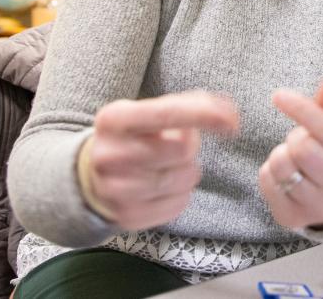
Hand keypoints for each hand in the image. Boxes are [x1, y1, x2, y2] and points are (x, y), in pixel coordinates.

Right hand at [82, 91, 238, 229]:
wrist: (90, 177)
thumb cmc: (132, 137)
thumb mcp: (148, 112)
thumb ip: (189, 104)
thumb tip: (229, 114)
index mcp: (113, 119)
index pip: (167, 113)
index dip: (205, 115)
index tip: (232, 121)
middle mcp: (109, 154)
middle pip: (182, 149)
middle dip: (190, 146)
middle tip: (175, 145)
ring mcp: (115, 190)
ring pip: (184, 178)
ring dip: (187, 170)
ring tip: (167, 165)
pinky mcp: (127, 217)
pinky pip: (180, 203)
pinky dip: (181, 193)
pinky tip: (163, 186)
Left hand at [259, 78, 322, 229]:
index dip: (299, 107)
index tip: (279, 95)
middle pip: (302, 148)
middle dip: (295, 137)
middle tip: (301, 141)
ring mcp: (321, 209)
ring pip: (282, 165)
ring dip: (281, 154)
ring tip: (295, 159)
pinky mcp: (295, 218)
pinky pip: (267, 182)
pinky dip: (269, 172)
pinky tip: (285, 175)